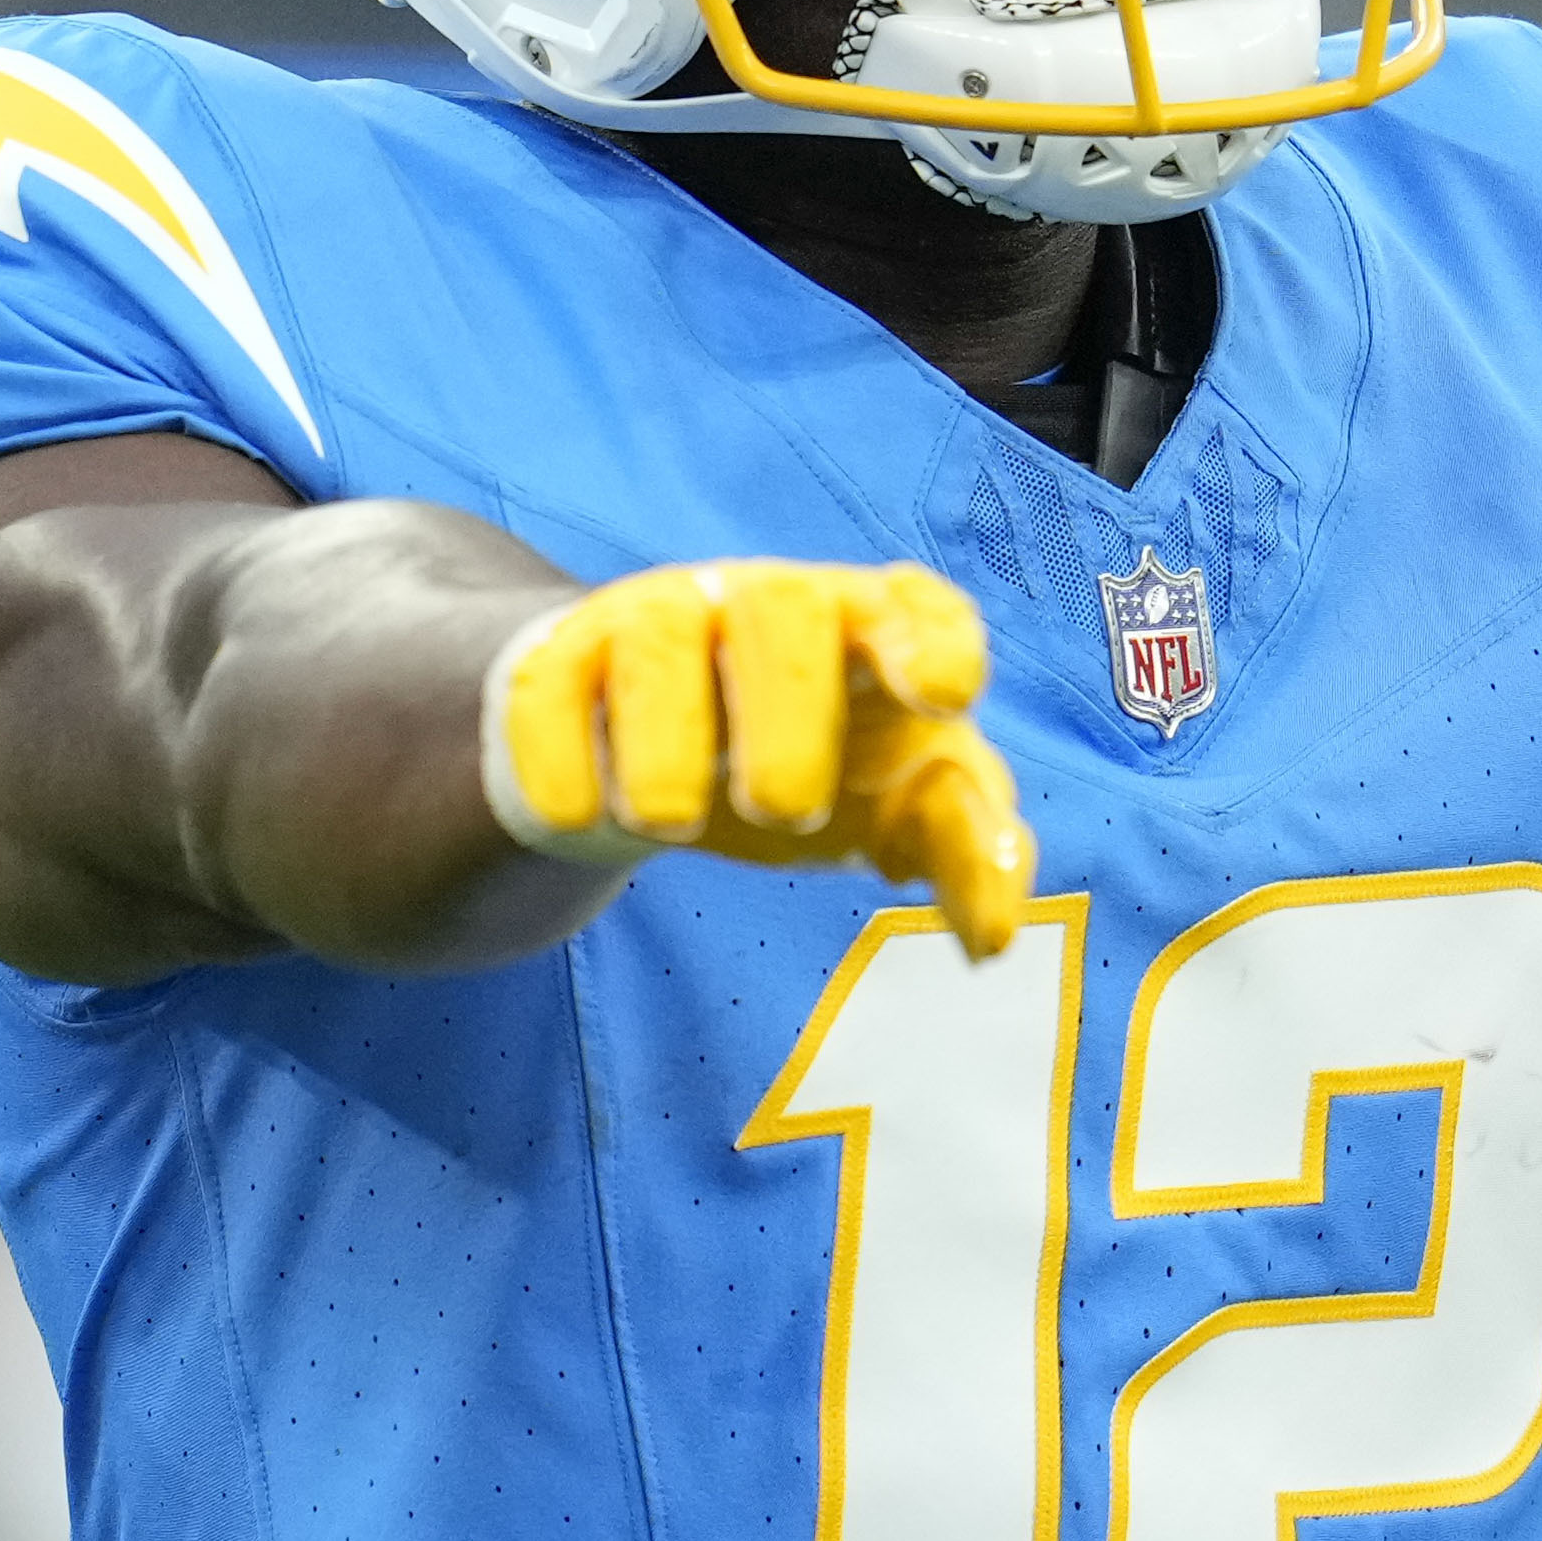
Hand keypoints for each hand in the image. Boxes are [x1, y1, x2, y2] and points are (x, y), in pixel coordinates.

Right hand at [486, 558, 1038, 954]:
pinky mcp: (559, 659)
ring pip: (657, 641)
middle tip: (785, 812)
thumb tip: (993, 934)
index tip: (944, 695)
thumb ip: (963, 850)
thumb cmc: (814, 766)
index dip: (933, 640)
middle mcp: (767, 606)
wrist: (655, 761)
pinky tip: (584, 818)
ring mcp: (658, 622)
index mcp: (870, 632)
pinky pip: (548, 689)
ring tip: (675, 825)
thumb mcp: (899, 806)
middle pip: (785, 612)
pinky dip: (563, 759)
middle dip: (788, 710)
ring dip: (667, 735)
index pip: (915, 606)